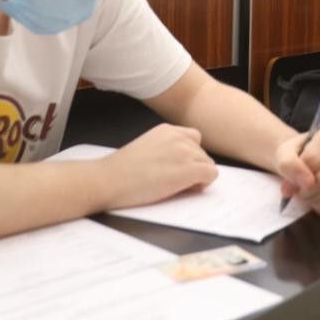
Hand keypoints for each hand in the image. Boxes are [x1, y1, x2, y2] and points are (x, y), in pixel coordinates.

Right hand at [98, 125, 216, 209]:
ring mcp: (184, 152)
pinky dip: (203, 184)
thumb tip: (184, 164)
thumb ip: (166, 149)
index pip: (193, 139)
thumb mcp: (147, 148)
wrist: (108, 180)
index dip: (189, 156)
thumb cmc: (121, 171)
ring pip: (208, 164)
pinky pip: (211, 174)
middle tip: (175, 182)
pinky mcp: (188, 169)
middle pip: (202, 153)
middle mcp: (178, 136)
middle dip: (193, 168)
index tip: (177, 168)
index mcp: (166, 130)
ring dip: (198, 177)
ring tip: (177, 186)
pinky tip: (185, 189)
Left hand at [274, 124, 319, 217]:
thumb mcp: (284, 153)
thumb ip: (289, 163)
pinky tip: (314, 196)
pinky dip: (319, 206)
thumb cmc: (296, 154)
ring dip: (311, 198)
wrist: (302, 164)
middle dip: (304, 188)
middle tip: (294, 187)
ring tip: (302, 191)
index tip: (290, 171)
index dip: (299, 170)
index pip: (315, 158)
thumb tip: (306, 183)